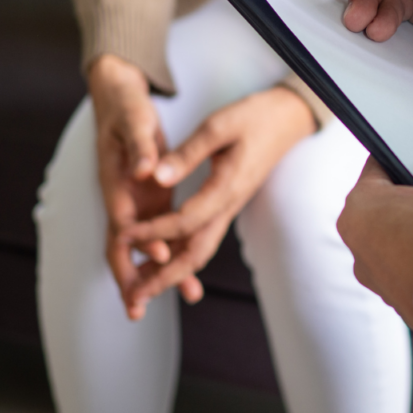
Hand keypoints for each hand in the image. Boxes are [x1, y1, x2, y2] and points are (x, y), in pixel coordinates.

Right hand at [89, 54, 180, 320]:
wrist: (118, 96)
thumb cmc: (126, 107)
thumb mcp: (134, 119)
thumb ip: (140, 145)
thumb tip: (143, 170)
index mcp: (116, 181)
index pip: (124, 221)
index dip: (140, 243)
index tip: (162, 258)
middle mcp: (123, 197)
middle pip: (123, 246)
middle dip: (132, 278)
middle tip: (138, 309)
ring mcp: (135, 200)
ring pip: (143, 246)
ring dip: (156, 272)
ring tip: (183, 295)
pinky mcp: (149, 198)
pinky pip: (157, 233)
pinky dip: (170, 253)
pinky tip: (188, 270)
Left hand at [117, 86, 316, 316]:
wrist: (288, 119)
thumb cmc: (255, 118)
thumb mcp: (218, 126)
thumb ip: (187, 154)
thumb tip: (157, 177)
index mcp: (226, 188)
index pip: (185, 221)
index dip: (153, 232)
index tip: (124, 235)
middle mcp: (228, 205)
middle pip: (195, 253)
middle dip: (164, 276)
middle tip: (135, 295)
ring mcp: (229, 208)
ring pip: (199, 250)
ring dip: (170, 273)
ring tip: (142, 288)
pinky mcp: (226, 204)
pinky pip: (202, 237)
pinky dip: (180, 254)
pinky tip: (162, 259)